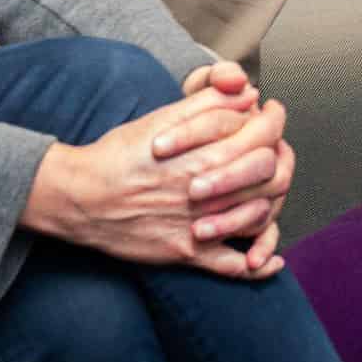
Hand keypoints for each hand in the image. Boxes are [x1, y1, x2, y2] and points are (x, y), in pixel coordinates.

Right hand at [28, 83, 289, 274]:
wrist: (81, 197)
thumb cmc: (119, 155)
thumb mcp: (161, 118)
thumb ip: (208, 104)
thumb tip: (248, 94)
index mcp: (205, 155)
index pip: (265, 137)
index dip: (275, 122)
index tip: (272, 115)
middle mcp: (209, 192)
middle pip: (272, 176)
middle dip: (280, 159)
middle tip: (276, 149)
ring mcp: (201, 225)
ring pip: (261, 217)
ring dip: (273, 202)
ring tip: (268, 189)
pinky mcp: (187, 253)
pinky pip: (234, 267)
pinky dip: (257, 266)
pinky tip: (268, 261)